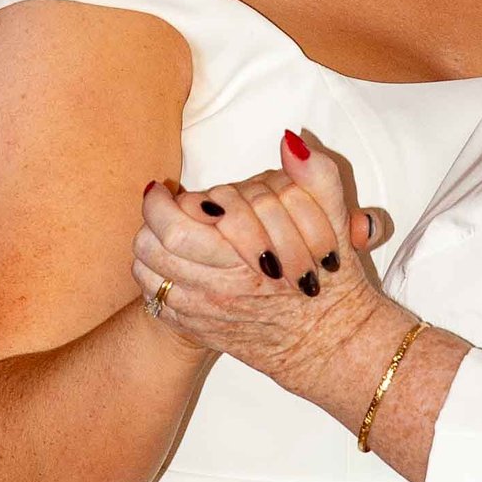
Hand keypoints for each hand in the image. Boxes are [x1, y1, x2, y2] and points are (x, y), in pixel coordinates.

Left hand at [132, 133, 402, 410]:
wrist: (329, 341)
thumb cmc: (330, 279)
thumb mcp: (333, 223)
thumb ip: (316, 176)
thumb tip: (291, 140)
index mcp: (244, 264)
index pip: (175, 226)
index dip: (165, 200)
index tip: (168, 187)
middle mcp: (216, 293)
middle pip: (153, 246)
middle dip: (152, 215)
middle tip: (159, 199)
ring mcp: (203, 314)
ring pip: (148, 270)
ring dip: (150, 242)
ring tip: (163, 226)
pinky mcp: (197, 329)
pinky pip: (154, 297)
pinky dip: (154, 272)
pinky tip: (170, 258)